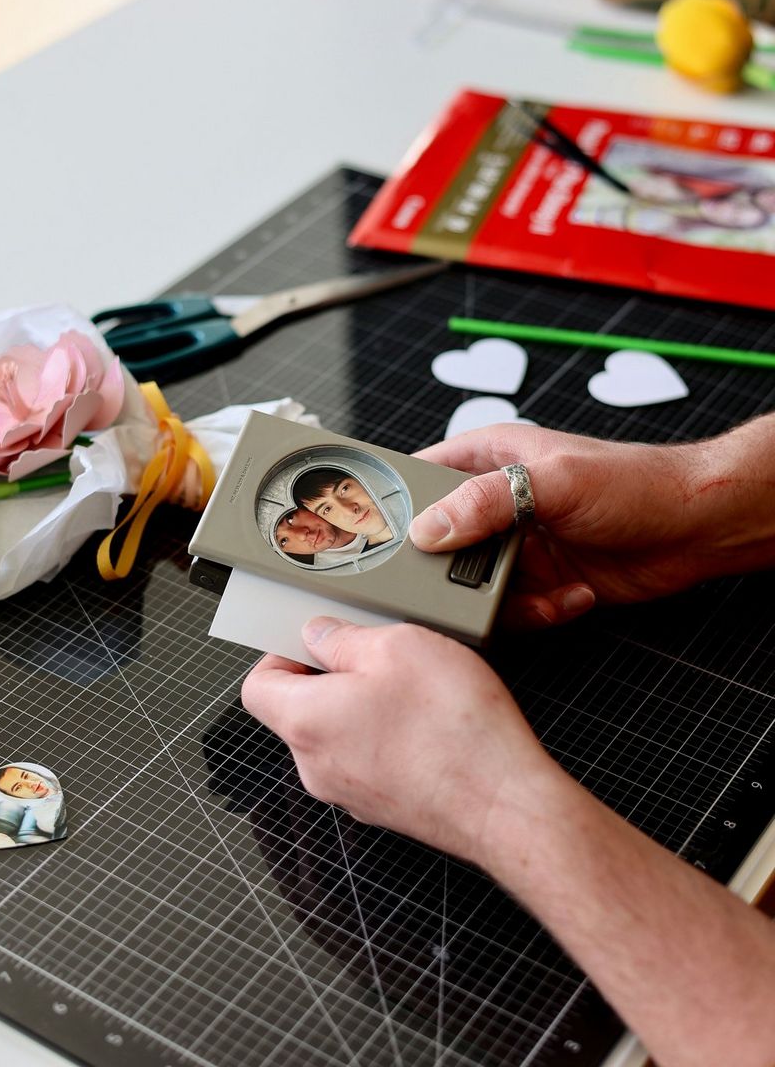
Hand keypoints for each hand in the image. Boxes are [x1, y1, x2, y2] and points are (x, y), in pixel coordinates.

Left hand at [241, 618, 556, 864]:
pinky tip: (430, 720)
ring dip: (365, 706)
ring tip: (413, 686)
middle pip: (298, 711)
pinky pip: (370, 759)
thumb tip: (321, 635)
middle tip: (375, 653)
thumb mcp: (398, 646)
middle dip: (331, 677)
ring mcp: (351, 793)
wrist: (504, 805)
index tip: (312, 639)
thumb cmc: (452, 730)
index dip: (278, 655)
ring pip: (339, 735)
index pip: (257, 687)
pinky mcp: (386, 807)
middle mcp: (317, 766)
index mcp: (305, 722)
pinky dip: (389, 735)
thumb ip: (345, 637)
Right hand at [410, 423, 721, 628]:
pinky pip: (513, 610)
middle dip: (445, 571)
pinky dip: (538, 612)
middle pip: (438, 542)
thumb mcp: (554, 480)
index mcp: (489, 458)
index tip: (373, 538)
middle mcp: (496, 503)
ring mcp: (517, 545)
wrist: (697, 528)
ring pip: (471, 586)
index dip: (393, 506)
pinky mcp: (541, 582)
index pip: (419, 477)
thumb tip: (428, 529)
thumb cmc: (634, 481)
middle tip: (452, 587)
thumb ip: (487, 501)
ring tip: (536, 591)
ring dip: (498, 601)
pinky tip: (573, 595)